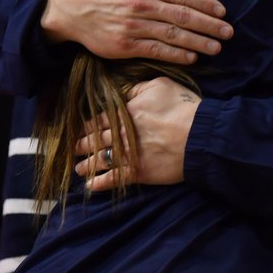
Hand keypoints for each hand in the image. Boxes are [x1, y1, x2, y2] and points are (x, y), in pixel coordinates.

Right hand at [40, 0, 232, 64]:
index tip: (223, 12)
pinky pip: (156, 51)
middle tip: (228, 33)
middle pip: (183, 16)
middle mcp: (141, 4)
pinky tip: (192, 57)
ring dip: (198, 43)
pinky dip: (176, 55)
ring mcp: (133, 26)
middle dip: (209, 25)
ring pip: (173, 36)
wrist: (71, 7)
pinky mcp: (125, 46)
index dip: (205, 3)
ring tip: (216, 47)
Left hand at [75, 76, 200, 189]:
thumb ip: (137, 89)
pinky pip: (113, 179)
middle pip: (96, 140)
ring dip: (86, 164)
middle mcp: (122, 134)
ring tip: (78, 168)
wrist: (199, 135)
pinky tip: (89, 186)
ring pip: (100, 160)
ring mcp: (129, 155)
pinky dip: (99, 183)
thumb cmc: (183, 107)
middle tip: (73, 149)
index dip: (87, 126)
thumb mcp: (160, 86)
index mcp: (126, 112)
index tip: (79, 130)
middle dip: (82, 145)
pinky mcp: (138, 172)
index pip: (99, 120)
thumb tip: (124, 92)